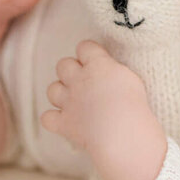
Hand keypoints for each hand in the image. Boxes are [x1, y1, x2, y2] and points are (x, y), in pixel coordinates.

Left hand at [41, 40, 155, 158]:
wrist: (121, 132)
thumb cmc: (133, 104)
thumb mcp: (130, 78)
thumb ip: (113, 70)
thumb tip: (107, 70)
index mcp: (97, 65)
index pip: (85, 47)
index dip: (89, 53)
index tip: (98, 61)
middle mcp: (78, 80)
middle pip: (63, 65)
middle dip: (70, 71)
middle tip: (85, 82)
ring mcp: (68, 102)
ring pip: (52, 89)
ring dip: (60, 94)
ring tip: (74, 101)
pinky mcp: (64, 123)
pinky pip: (47, 118)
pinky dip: (53, 119)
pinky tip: (64, 121)